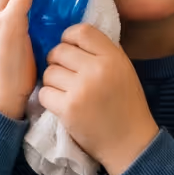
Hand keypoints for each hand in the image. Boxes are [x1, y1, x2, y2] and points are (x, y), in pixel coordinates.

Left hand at [39, 25, 159, 174]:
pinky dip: (49, 98)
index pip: (81, 31)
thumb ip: (102, 53)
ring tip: (65, 91)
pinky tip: (61, 104)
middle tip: (65, 73)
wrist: (129, 143)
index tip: (69, 48)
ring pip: (49, 72)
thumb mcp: (123, 70)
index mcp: (113, 57)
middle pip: (60, 50)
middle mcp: (97, 69)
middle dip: (57, 61)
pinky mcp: (68, 109)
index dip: (69, 37)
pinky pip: (44, 92)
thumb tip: (73, 38)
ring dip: (52, 81)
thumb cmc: (126, 105)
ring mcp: (81, 89)